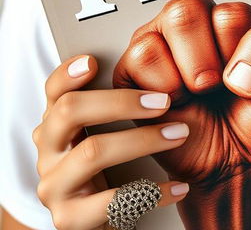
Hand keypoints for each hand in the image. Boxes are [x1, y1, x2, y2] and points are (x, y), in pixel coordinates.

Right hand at [32, 54, 191, 229]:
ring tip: (180, 133)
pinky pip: (114, 202)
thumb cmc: (118, 163)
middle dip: (121, 101)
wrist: (108, 220)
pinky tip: (180, 185)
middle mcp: (49, 151)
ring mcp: (55, 185)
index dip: (68, 73)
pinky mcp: (70, 219)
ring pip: (93, 152)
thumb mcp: (109, 130)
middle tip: (164, 101)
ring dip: (143, 140)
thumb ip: (120, 101)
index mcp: (58, 123)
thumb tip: (154, 59)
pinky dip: (152, 192)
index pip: (54, 91)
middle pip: (70, 110)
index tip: (94, 61)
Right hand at [112, 0, 250, 190]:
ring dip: (185, 76)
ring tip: (196, 95)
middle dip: (206, 61)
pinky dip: (162, 88)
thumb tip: (236, 70)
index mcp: (229, 16)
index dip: (243, 54)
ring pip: (161, 31)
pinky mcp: (132, 71)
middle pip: (186, 10)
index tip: (247, 79)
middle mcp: (191, 22)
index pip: (232, 14)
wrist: (238, 162)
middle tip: (216, 87)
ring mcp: (159, 42)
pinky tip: (175, 103)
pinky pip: (140, 58)